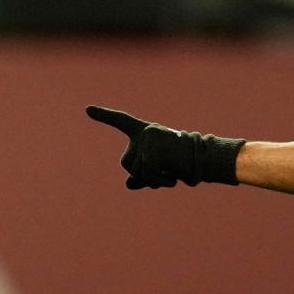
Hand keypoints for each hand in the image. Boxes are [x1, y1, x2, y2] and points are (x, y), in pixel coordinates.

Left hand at [86, 105, 245, 189]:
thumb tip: (128, 184)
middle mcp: (144, 133)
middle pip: (127, 164)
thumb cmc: (183, 163)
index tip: (87, 109)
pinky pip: (147, 174)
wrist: (205, 159)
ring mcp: (148, 140)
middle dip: (142, 176)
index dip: (105, 116)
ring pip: (137, 172)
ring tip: (170, 173)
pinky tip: (172, 177)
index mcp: (145, 131)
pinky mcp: (153, 150)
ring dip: (153, 181)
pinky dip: (160, 181)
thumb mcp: (159, 169)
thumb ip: (142, 176)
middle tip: (164, 171)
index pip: (122, 122)